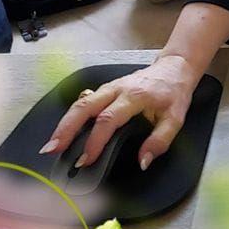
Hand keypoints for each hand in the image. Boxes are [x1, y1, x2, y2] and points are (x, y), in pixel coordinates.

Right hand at [40, 54, 199, 170]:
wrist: (175, 68)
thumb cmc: (174, 93)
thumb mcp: (176, 118)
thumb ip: (160, 140)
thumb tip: (143, 161)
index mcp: (134, 96)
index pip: (108, 119)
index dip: (95, 141)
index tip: (85, 160)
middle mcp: (117, 89)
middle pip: (85, 107)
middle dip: (66, 129)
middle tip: (52, 149)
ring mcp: (109, 87)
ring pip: (80, 102)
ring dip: (64, 123)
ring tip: (52, 144)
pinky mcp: (106, 88)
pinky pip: (85, 100)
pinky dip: (71, 115)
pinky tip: (63, 130)